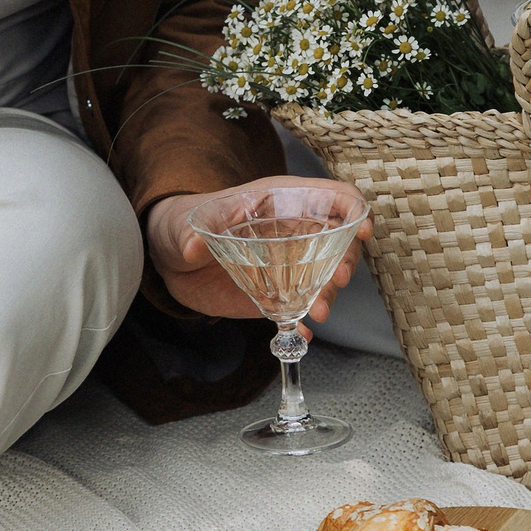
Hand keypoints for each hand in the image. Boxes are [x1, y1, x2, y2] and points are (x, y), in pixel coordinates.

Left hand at [143, 178, 372, 325]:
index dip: (352, 209)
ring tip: (318, 312)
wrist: (170, 259)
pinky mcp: (276, 294)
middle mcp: (293, 232)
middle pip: (338, 241)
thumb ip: (194, 232)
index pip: (332, 196)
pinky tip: (302, 333)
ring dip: (328, 294)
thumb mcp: (188, 222)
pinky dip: (304, 322)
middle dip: (345, 261)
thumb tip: (194, 247)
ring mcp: (288, 265)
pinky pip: (299, 308)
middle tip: (338, 282)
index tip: (360, 230)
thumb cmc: (183, 224)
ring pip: (325, 277)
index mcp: (281, 201)